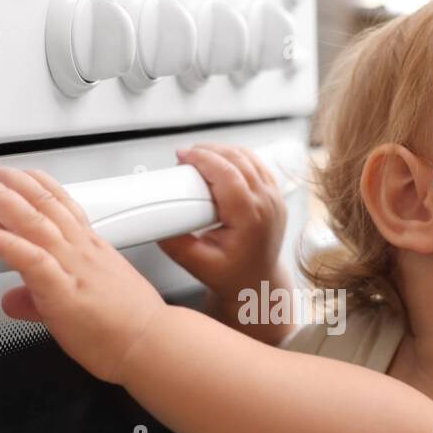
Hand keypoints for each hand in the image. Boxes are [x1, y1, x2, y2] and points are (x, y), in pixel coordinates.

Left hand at [0, 164, 168, 385]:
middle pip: (44, 203)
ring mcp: (73, 268)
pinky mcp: (63, 292)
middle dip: (11, 182)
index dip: (34, 184)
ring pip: (35, 222)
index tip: (14, 174)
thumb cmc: (128, 327)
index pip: (61, 204)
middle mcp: (82, 251)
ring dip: (3, 199)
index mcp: (90, 249)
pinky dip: (7, 243)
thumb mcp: (82, 303)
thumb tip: (14, 301)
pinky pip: (32, 260)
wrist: (152, 346)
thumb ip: (39, 301)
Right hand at [157, 144, 287, 304]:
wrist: (258, 282)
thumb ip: (176, 244)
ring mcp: (274, 197)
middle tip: (186, 156)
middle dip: (209, 150)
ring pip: (249, 157)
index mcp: (251, 219)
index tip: (183, 156)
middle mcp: (267, 204)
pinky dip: (236, 157)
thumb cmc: (233, 276)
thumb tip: (157, 221)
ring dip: (222, 150)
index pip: (228, 175)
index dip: (203, 158)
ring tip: (199, 157)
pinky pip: (257, 164)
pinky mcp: (275, 194)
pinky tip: (219, 161)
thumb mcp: (198, 265)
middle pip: (238, 159)